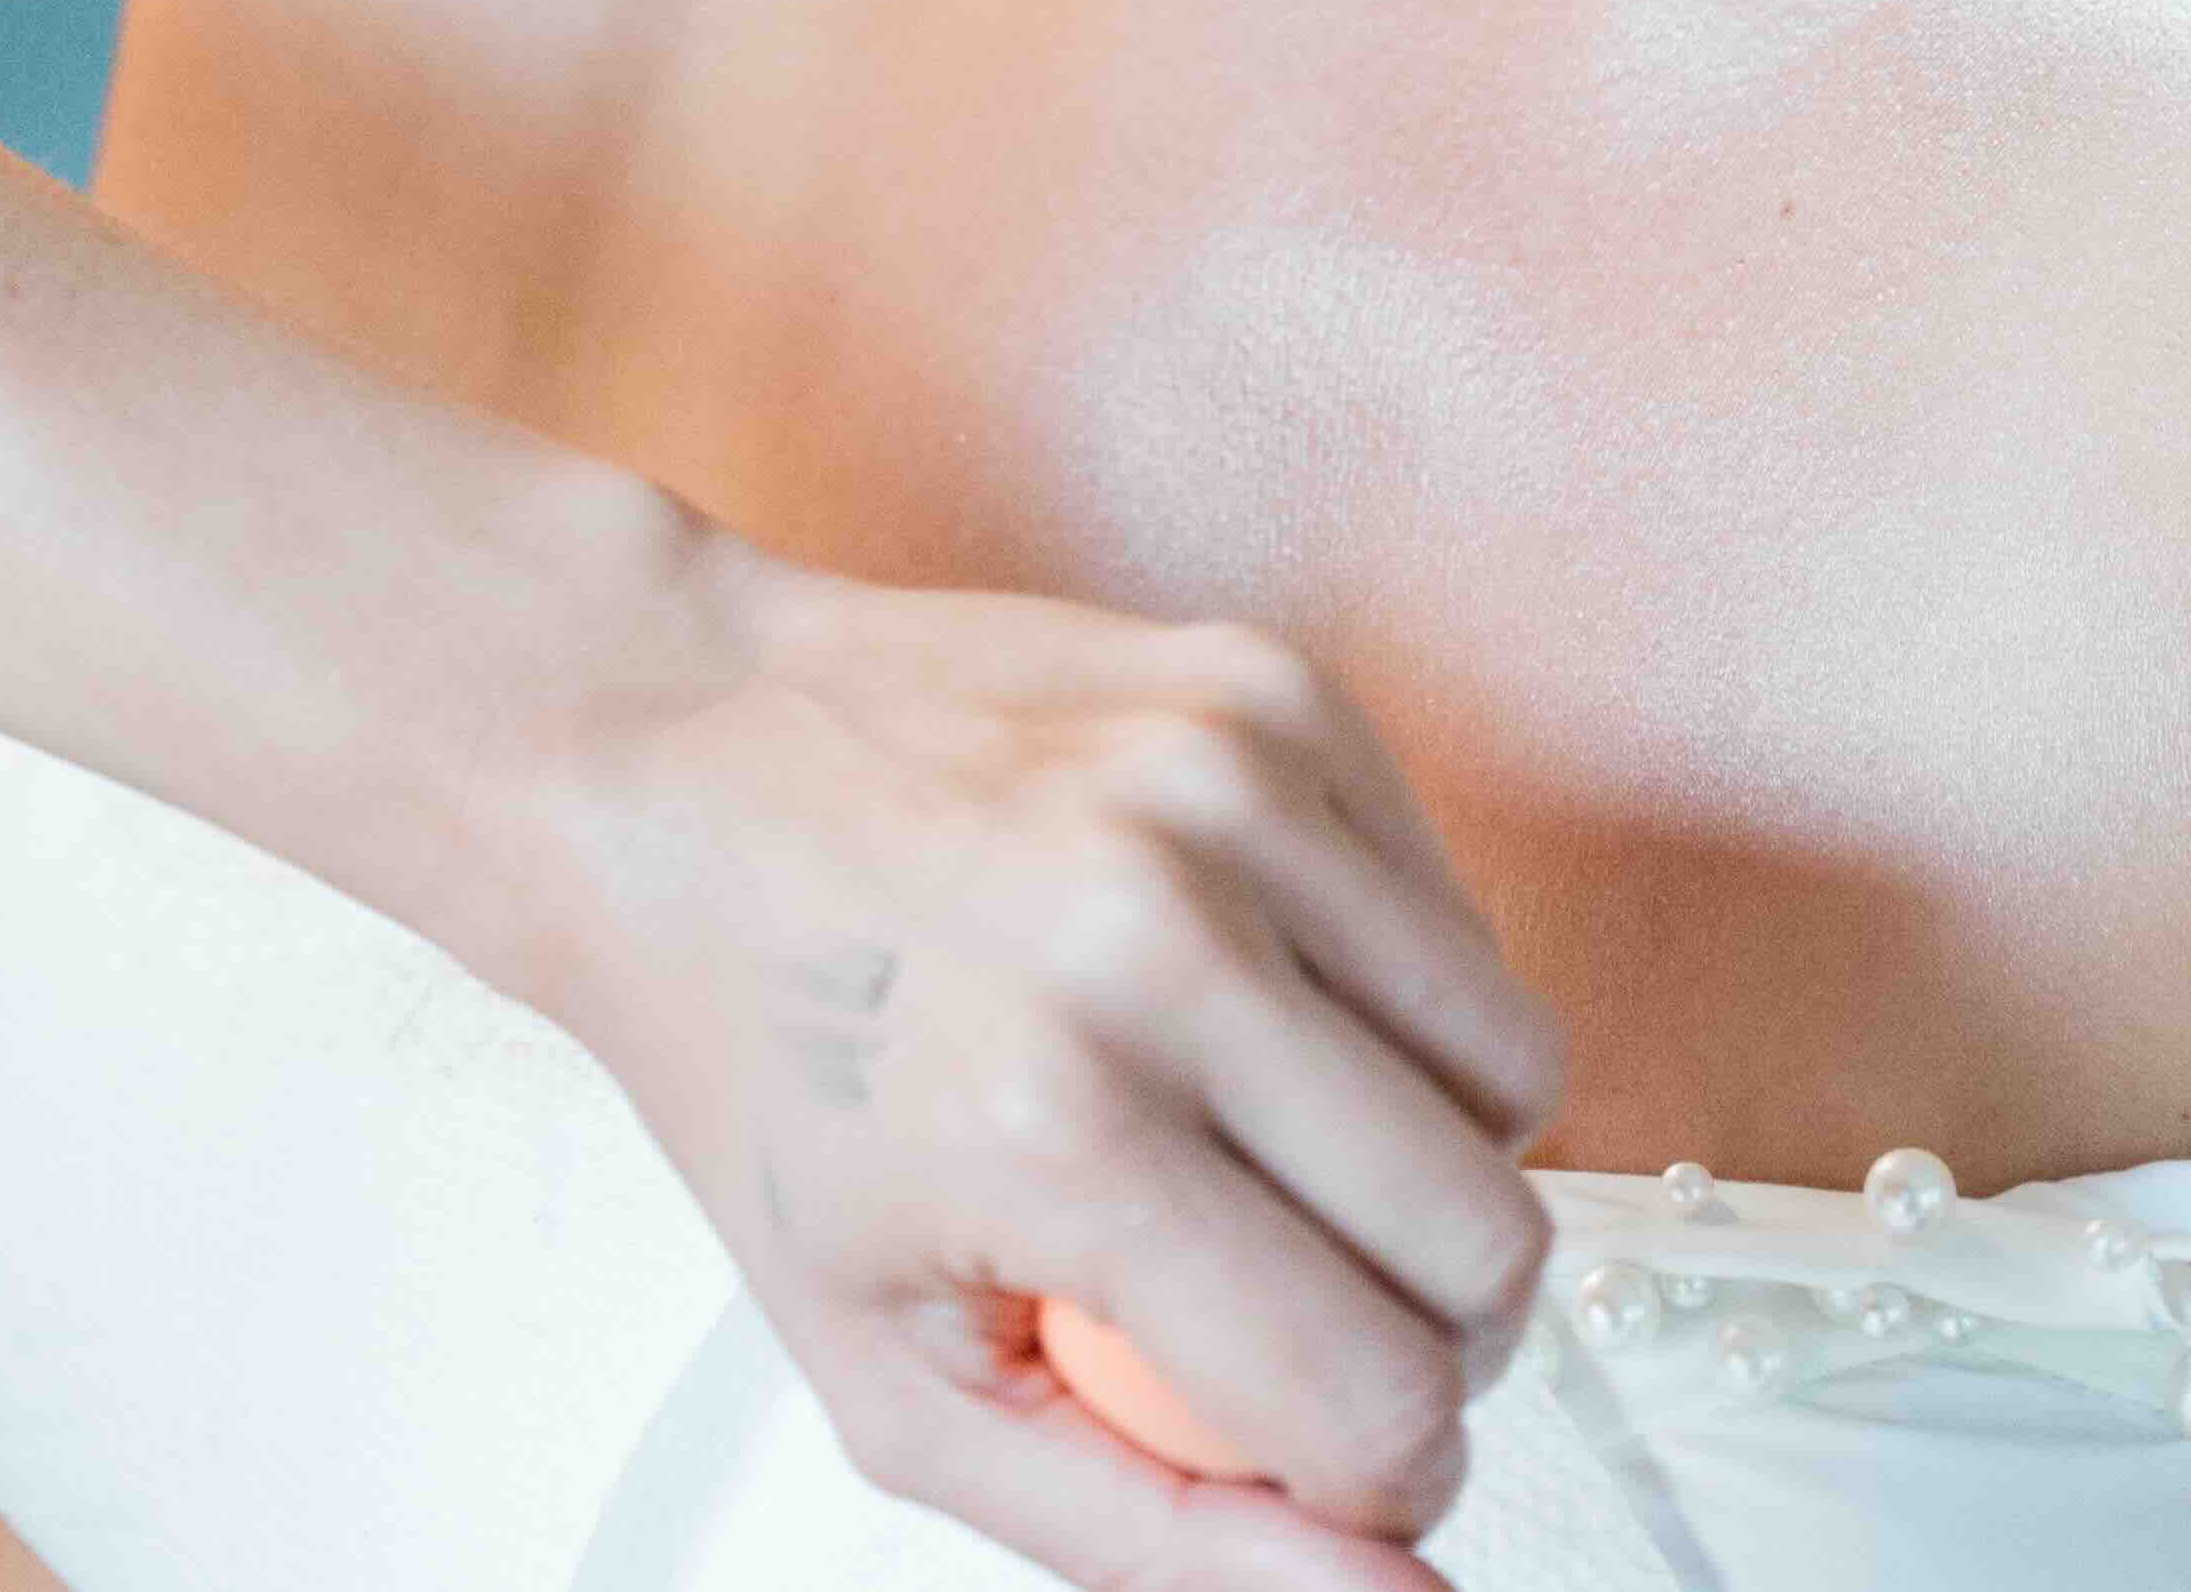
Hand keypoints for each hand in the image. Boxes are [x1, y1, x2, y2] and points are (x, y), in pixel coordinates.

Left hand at [511, 529, 1562, 1583]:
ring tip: (1267, 1134)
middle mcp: (1160, 936)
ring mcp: (1228, 787)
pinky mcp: (1271, 684)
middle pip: (1491, 1240)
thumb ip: (1157, 1535)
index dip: (1376, 1468)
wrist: (672, 766)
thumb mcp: (900, 1378)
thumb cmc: (767, 1067)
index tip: (1304, 1434)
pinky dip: (1390, 991)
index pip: (1384, 1399)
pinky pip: (1461, 916)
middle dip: (1431, 1325)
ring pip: (1518, 1070)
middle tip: (1297, 1292)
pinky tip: (1246, 990)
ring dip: (1427, 1147)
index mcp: (1057, 1129)